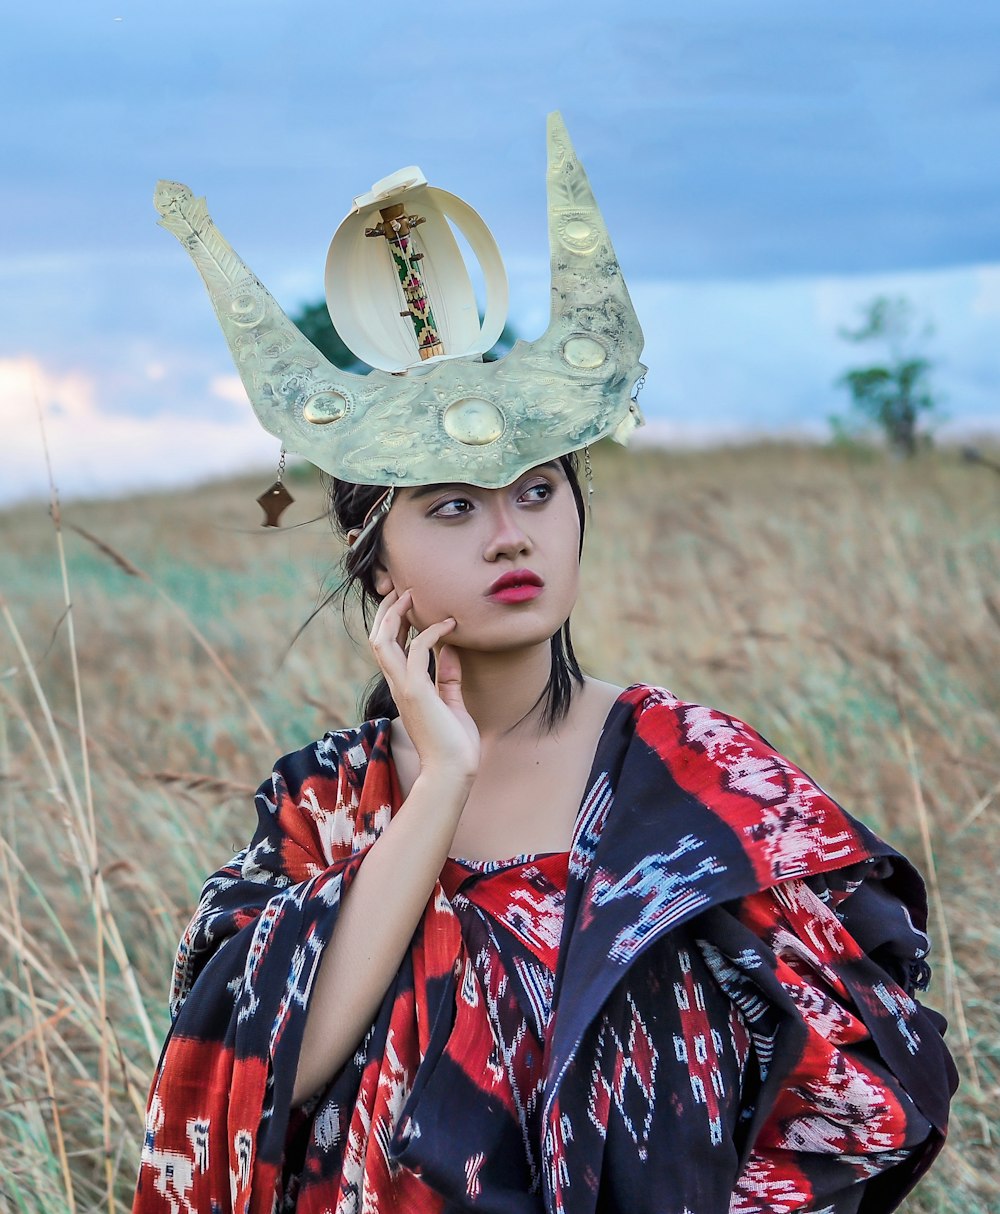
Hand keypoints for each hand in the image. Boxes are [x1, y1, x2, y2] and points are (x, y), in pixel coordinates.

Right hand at [369, 589, 479, 783]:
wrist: (453, 772)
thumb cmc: (454, 744)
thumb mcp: (452, 703)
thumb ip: (448, 679)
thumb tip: (451, 652)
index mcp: (404, 687)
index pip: (388, 647)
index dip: (393, 621)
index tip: (409, 602)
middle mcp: (398, 685)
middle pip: (377, 638)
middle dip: (387, 610)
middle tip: (404, 589)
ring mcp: (404, 688)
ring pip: (384, 641)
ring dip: (397, 614)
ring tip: (414, 595)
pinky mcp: (417, 692)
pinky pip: (418, 651)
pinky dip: (432, 632)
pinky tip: (450, 625)